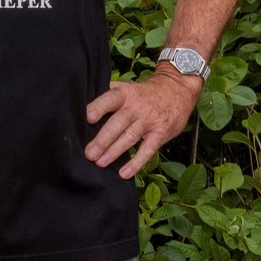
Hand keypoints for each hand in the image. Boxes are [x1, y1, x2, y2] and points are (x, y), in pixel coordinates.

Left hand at [84, 67, 201, 179]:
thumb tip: (83, 107)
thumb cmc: (146, 93)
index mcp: (126, 93)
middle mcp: (137, 106)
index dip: (99, 107)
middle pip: (118, 123)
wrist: (178, 90)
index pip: (110, 99)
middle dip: (103, 139)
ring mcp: (149, 120)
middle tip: (89, 153)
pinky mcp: (160, 133)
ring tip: (100, 163)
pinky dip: (136, 163)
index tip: (88, 118)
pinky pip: (147, 150)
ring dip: (114, 152)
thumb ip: (110, 95)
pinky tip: (124, 173)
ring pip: (130, 137)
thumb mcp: (129, 87)